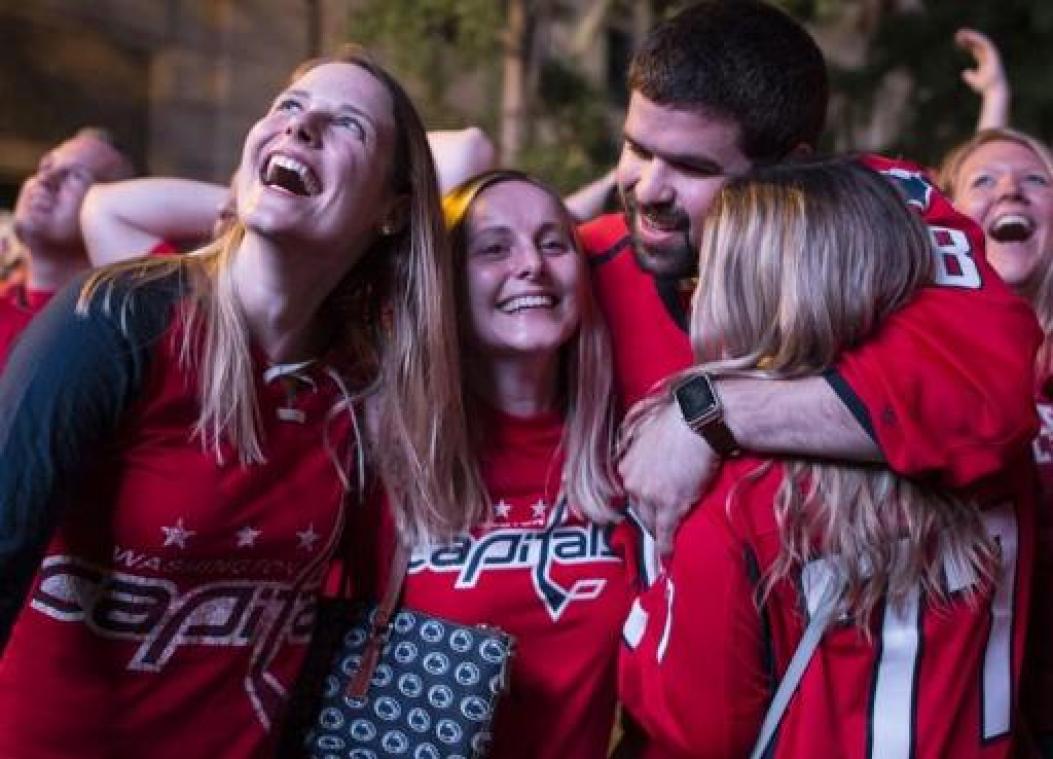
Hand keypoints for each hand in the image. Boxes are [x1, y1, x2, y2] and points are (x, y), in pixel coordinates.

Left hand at [618, 399, 719, 554]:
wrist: (697, 421)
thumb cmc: (678, 421)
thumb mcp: (647, 432)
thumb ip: (640, 448)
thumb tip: (646, 455)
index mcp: (626, 465)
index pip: (630, 492)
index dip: (641, 502)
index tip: (647, 508)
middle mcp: (633, 482)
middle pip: (638, 510)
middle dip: (648, 519)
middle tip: (658, 526)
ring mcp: (650, 495)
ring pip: (650, 522)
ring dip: (658, 533)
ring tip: (664, 541)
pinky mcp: (670, 505)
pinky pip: (665, 531)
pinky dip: (666, 546)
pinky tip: (668, 554)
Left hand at [955, 28, 1006, 96]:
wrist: (994, 89)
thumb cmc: (985, 87)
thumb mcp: (975, 82)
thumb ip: (970, 77)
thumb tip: (965, 72)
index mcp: (985, 61)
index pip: (976, 49)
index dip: (968, 44)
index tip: (958, 41)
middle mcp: (989, 55)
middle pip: (977, 43)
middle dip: (968, 38)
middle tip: (958, 34)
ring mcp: (992, 54)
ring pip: (981, 41)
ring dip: (971, 36)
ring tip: (961, 33)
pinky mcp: (993, 53)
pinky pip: (984, 42)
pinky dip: (977, 38)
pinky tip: (968, 36)